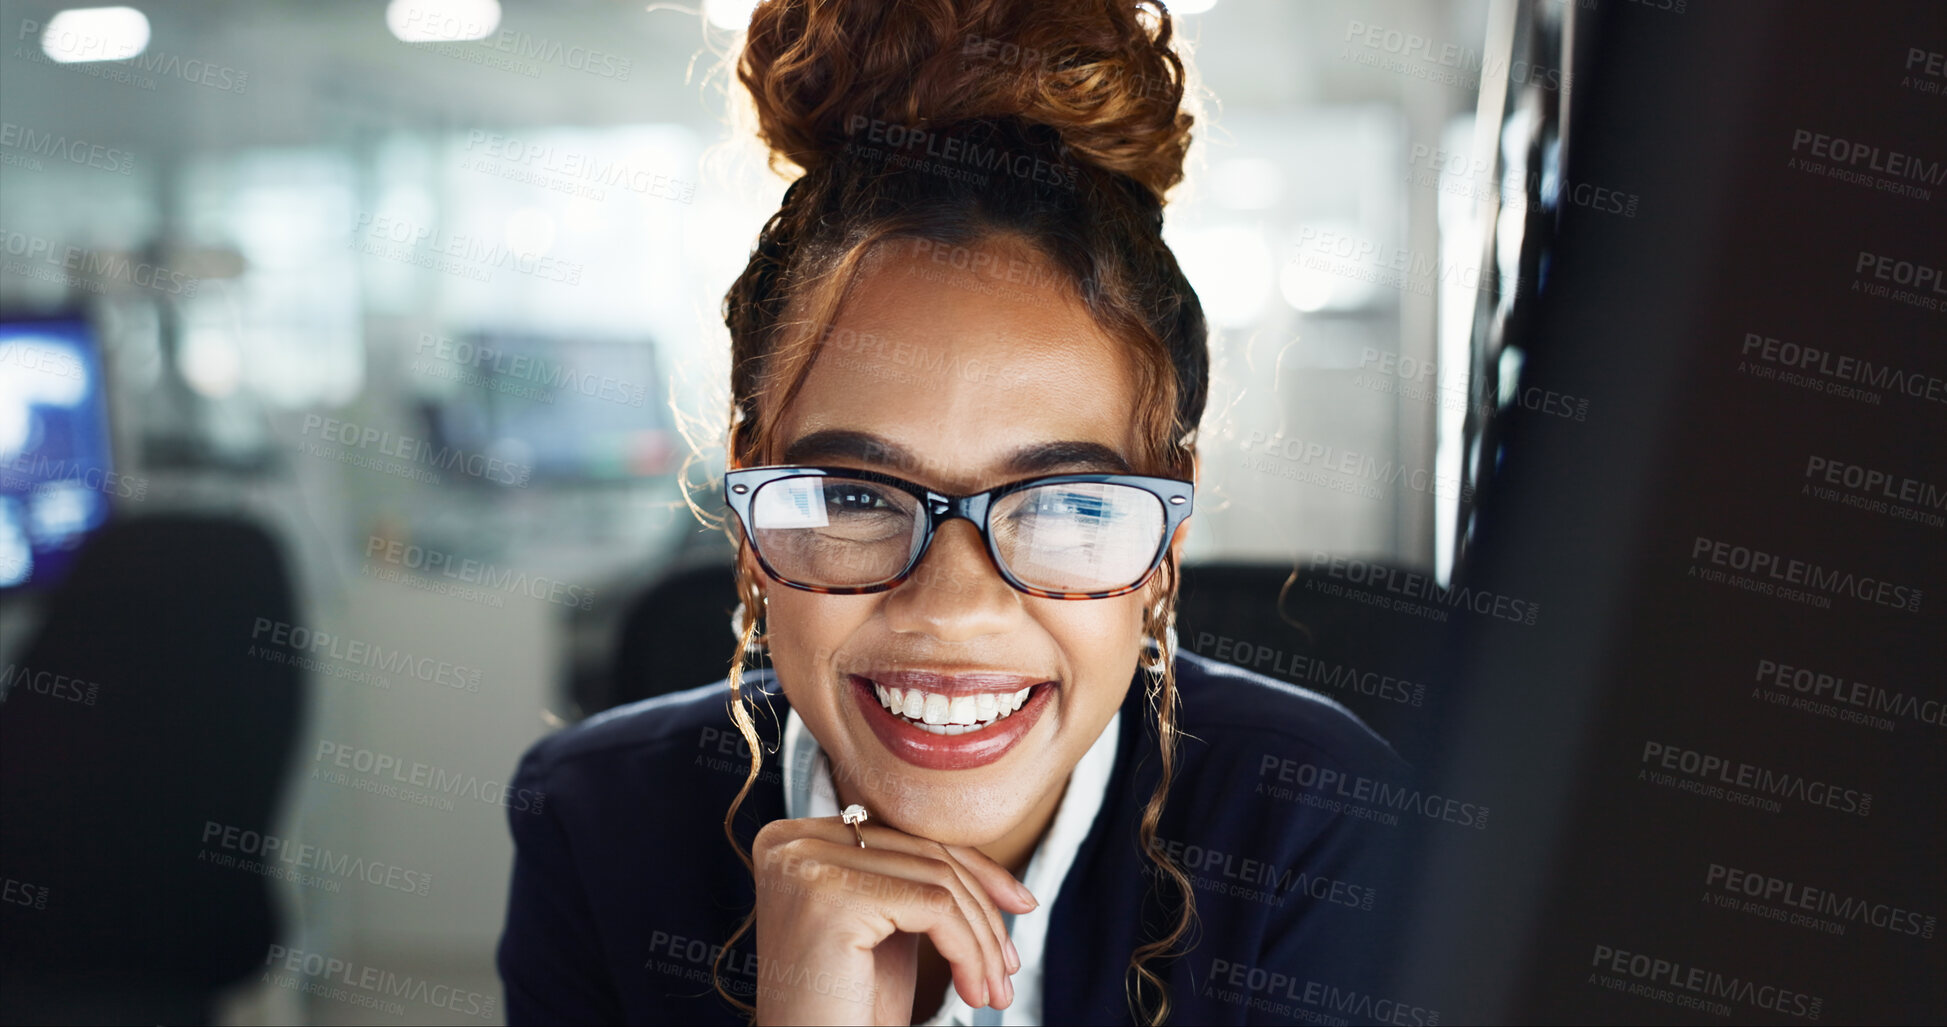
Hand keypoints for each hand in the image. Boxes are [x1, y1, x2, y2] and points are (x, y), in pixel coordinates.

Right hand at [750, 814, 1037, 1024]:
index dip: (971, 870)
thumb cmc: (845, 1009)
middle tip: (1010, 964)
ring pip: (938, 880)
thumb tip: (990, 869)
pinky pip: (936, 907)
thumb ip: (913, 879)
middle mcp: (790, 842)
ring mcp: (807, 864)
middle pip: (922, 852)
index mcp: (793, 839)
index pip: (904, 835)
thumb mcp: (885, 929)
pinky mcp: (832, 895)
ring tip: (995, 989)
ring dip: (981, 940)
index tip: (1018, 904)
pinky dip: (969, 951)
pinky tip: (973, 991)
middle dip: (983, 908)